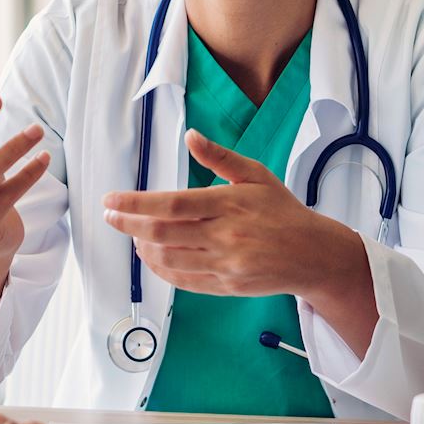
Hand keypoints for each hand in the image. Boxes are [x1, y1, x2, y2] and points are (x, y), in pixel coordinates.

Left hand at [101, 129, 351, 297]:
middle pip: (162, 233)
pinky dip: (159, 268)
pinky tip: (149, 255)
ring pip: (168, 258)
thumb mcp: (256, 175)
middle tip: (110, 215)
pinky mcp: (226, 286)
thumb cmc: (282, 210)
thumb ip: (220, 157)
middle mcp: (224, 236)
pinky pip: (182, 280)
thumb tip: (191, 137)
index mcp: (229, 203)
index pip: (172, 203)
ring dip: (141, 246)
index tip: (111, 199)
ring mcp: (225, 264)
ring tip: (131, 232)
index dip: (135, 202)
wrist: (314, 255)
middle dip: (128, 223)